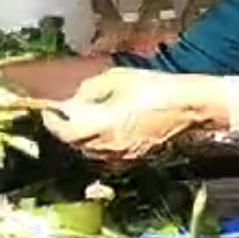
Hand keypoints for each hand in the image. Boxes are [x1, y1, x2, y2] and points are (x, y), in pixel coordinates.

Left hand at [41, 68, 212, 161]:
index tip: (48, 107)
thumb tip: (73, 99)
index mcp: (100, 126)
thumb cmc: (156, 88)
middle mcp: (107, 147)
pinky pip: (106, 155)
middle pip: (74, 143)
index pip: (63, 129)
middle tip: (63, 111)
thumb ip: (88, 90)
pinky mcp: (133, 159)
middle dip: (65, 127)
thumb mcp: (117, 78)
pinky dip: (99, 143)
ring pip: (89, 151)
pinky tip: (105, 128)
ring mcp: (121, 157)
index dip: (51, 118)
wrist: (191, 106)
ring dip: (81, 136)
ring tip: (83, 118)